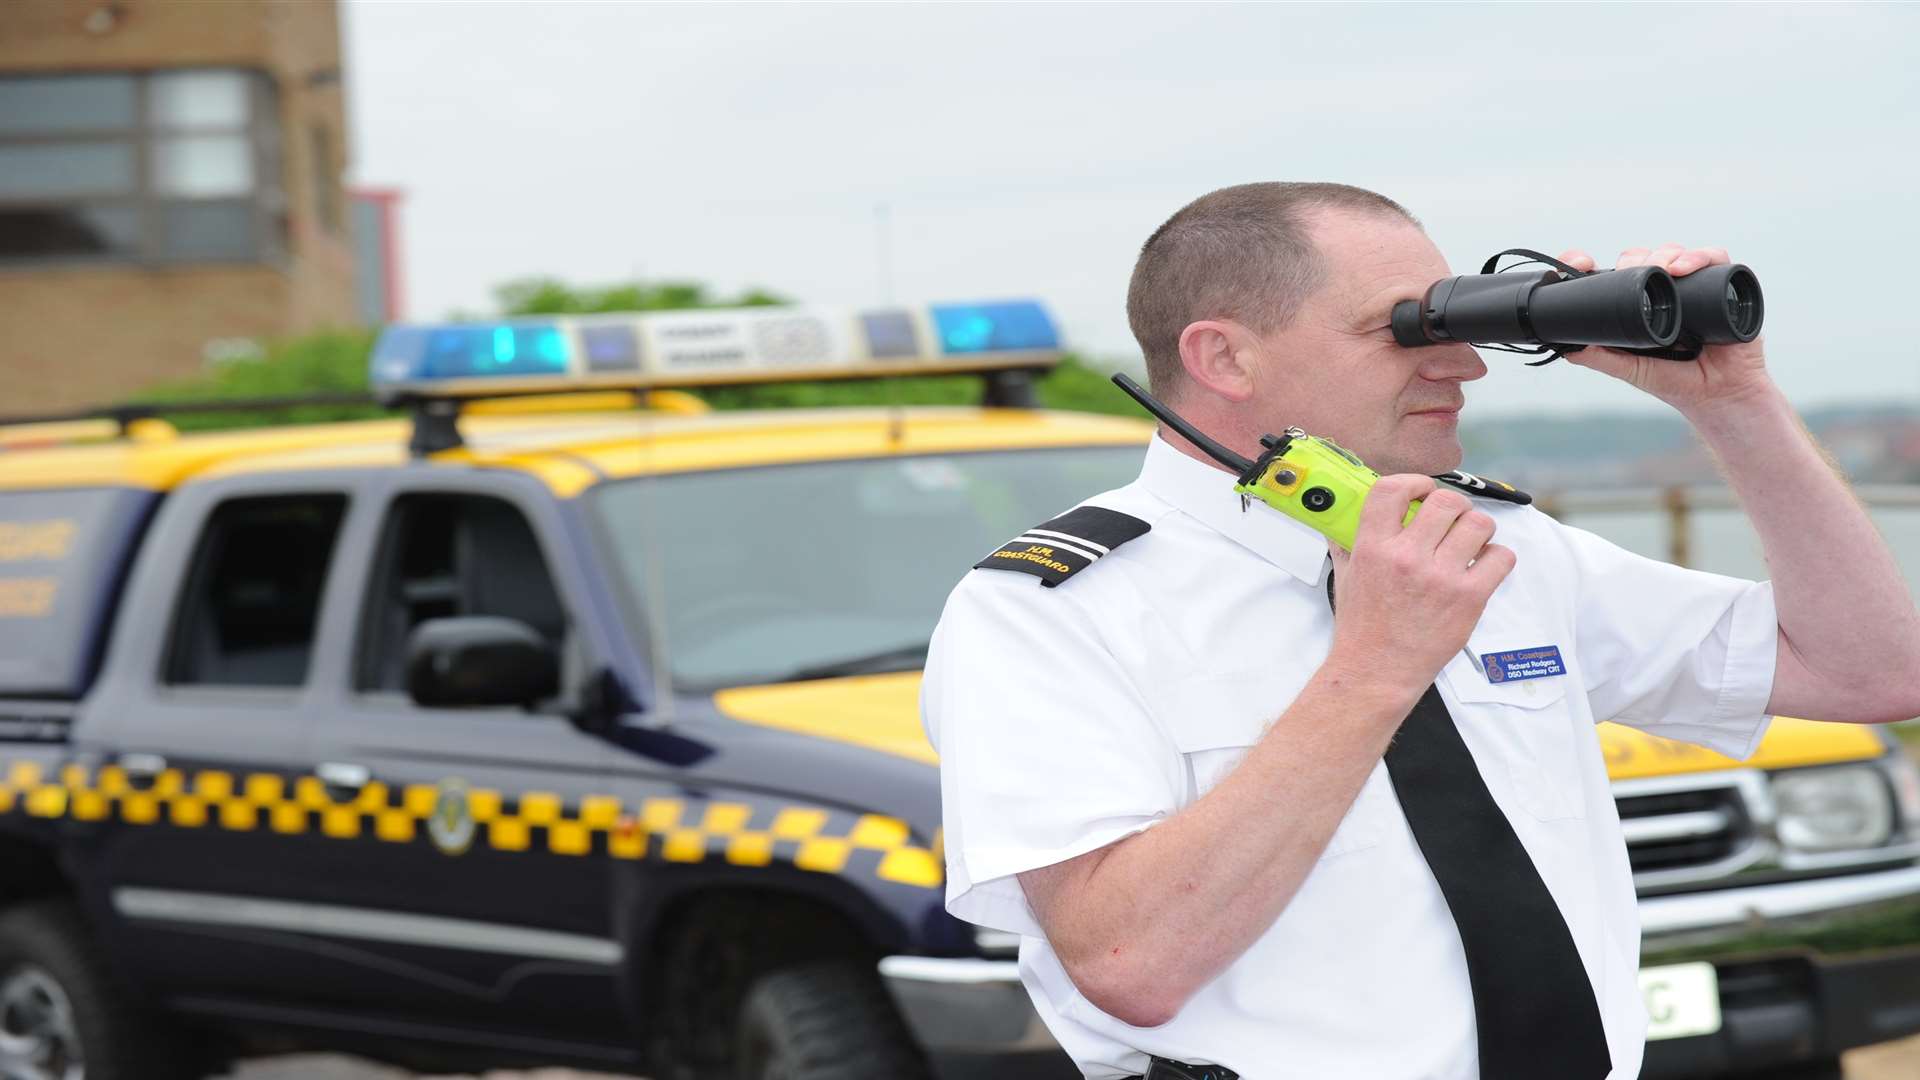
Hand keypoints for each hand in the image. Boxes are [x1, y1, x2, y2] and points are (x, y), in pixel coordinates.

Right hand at [1325, 476, 1514, 703]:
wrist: (1377, 670)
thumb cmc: (1362, 628)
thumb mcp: (1346, 577)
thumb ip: (1347, 542)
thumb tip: (1343, 516)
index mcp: (1373, 547)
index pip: (1392, 489)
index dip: (1414, 481)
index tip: (1421, 490)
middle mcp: (1407, 558)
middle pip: (1445, 501)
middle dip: (1452, 506)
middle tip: (1451, 520)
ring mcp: (1440, 578)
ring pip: (1479, 524)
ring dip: (1477, 529)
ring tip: (1469, 542)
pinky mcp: (1469, 598)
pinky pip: (1501, 557)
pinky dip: (1496, 558)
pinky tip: (1481, 566)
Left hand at [1556, 244, 1772, 416]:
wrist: (1723, 395)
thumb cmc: (1678, 382)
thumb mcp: (1634, 371)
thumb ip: (1604, 359)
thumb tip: (1569, 349)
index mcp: (1638, 305)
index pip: (1614, 273)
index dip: (1596, 263)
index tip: (1580, 264)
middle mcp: (1665, 292)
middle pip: (1645, 258)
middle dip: (1634, 258)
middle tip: (1629, 269)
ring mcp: (1694, 286)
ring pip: (1676, 253)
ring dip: (1664, 254)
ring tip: (1660, 269)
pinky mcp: (1725, 285)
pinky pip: (1715, 258)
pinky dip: (1699, 256)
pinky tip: (1683, 269)